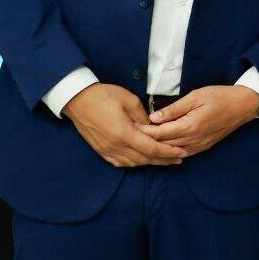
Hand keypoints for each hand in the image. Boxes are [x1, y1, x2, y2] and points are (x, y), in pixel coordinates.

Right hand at [63, 83, 185, 167]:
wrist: (77, 99)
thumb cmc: (104, 96)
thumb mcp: (130, 100)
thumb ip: (144, 117)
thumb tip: (154, 128)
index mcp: (124, 133)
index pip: (151, 148)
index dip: (168, 152)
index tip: (181, 152)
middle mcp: (116, 146)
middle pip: (144, 159)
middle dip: (163, 160)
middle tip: (178, 158)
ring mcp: (107, 150)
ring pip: (133, 163)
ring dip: (149, 163)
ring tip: (164, 160)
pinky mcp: (100, 150)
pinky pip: (120, 162)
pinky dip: (134, 163)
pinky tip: (142, 160)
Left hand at [140, 86, 258, 156]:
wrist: (243, 106)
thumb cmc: (220, 96)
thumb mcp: (196, 96)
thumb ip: (174, 108)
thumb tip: (154, 117)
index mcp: (190, 126)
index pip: (160, 133)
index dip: (144, 131)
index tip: (130, 128)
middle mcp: (193, 139)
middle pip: (163, 144)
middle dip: (146, 141)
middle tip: (130, 136)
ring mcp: (198, 145)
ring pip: (171, 151)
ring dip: (157, 148)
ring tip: (141, 143)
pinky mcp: (203, 147)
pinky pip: (182, 153)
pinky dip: (170, 152)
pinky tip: (162, 149)